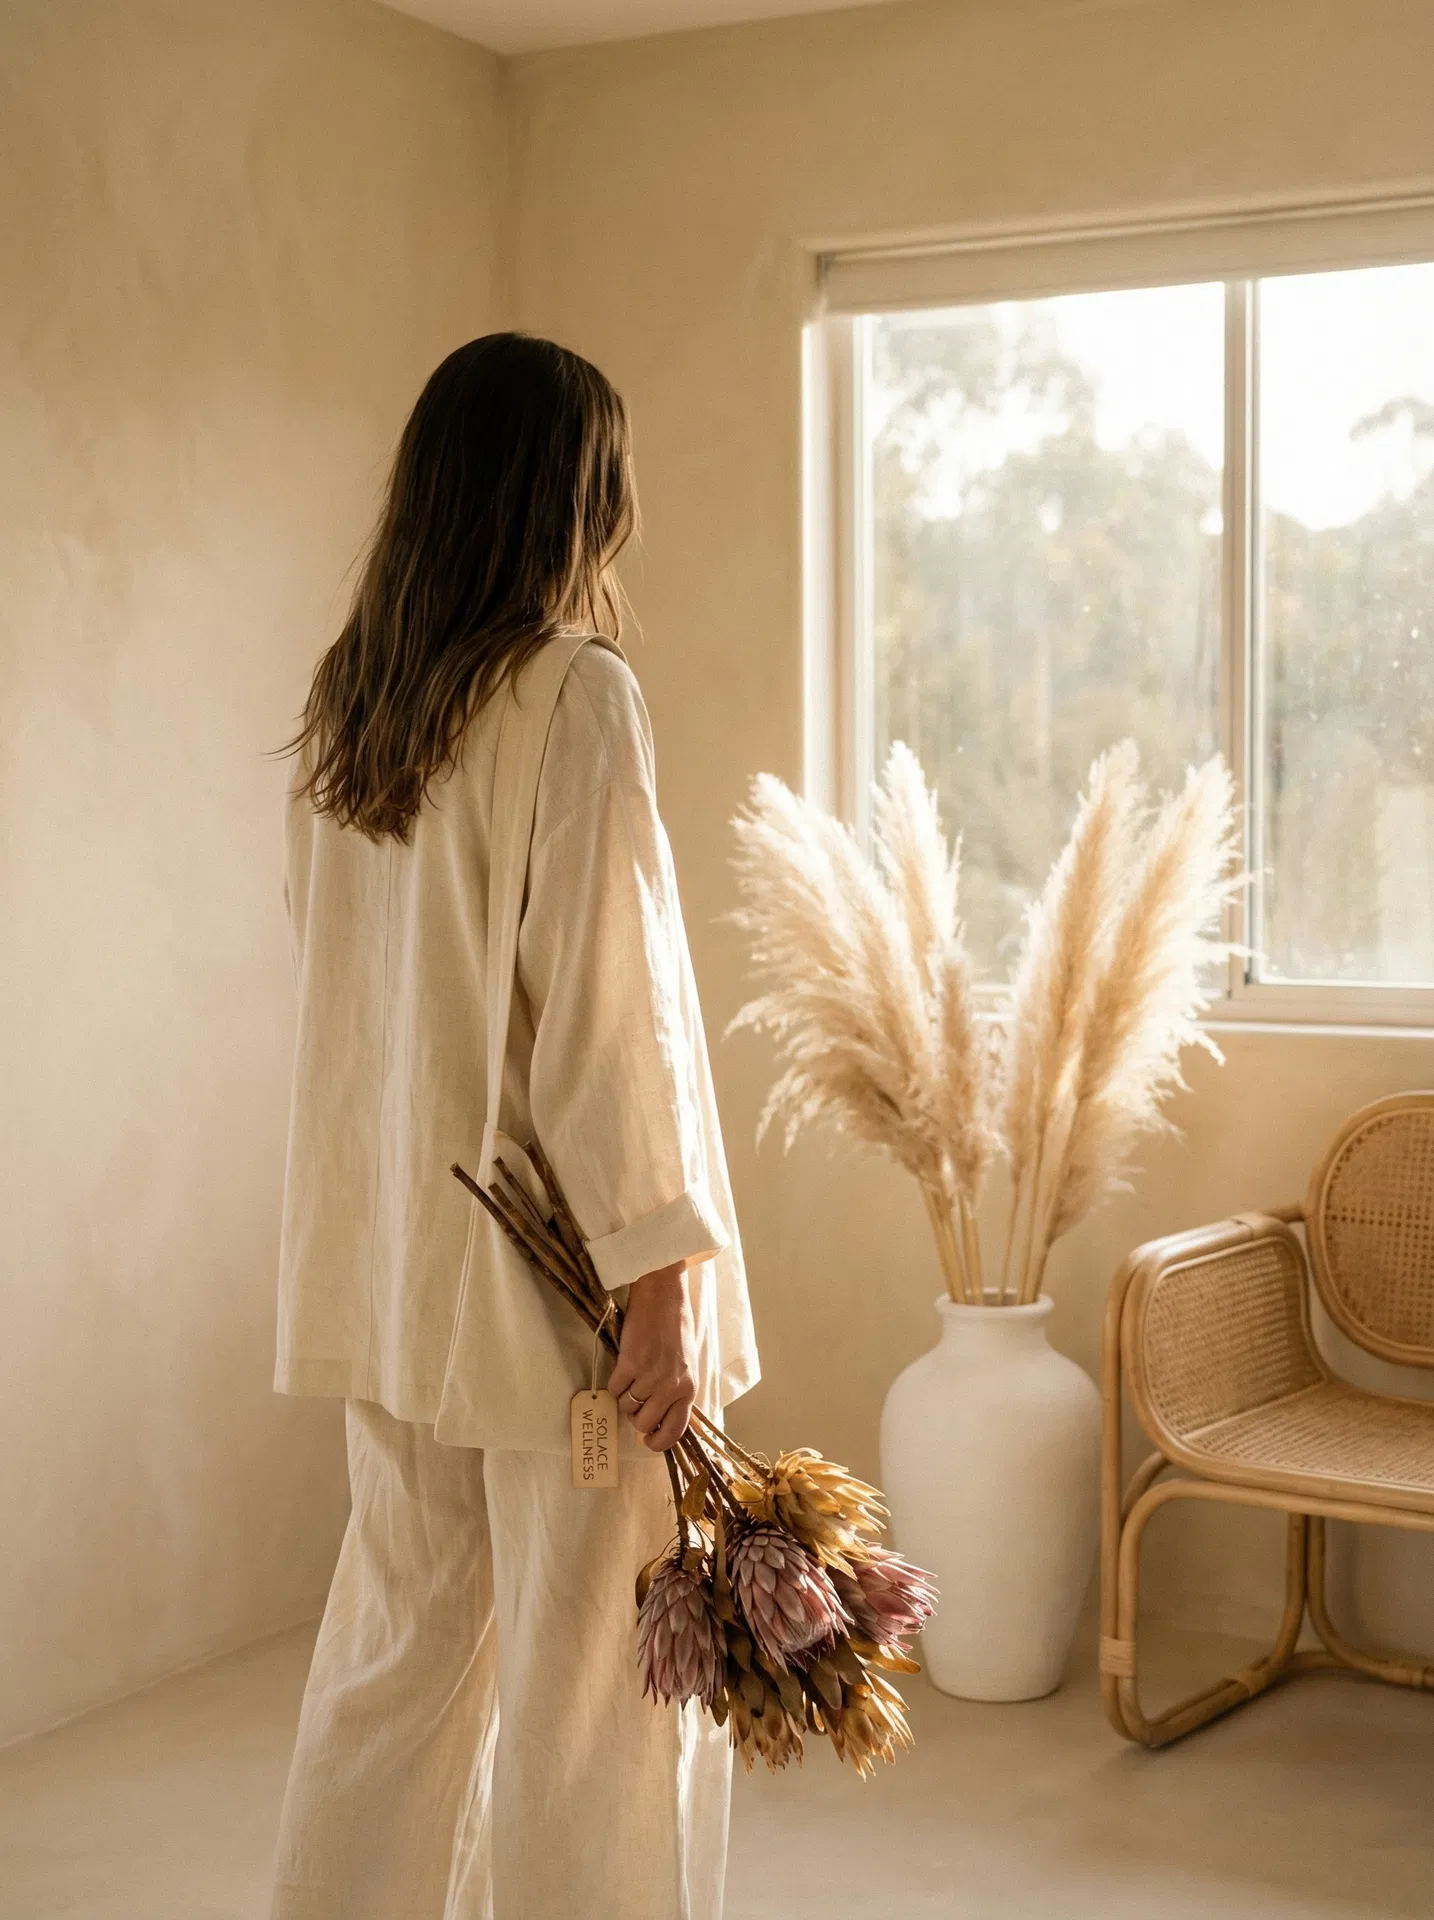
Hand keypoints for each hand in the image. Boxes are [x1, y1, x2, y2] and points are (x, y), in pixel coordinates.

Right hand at [606, 1262, 696, 1451]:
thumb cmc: (675, 1328)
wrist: (663, 1296)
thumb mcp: (686, 1365)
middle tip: (636, 1397)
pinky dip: (614, 1384)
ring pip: (627, 1406)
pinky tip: (622, 1369)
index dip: (658, 1442)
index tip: (648, 1441)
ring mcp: (650, 1375)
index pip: (675, 1431)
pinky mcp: (630, 1363)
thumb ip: (677, 1391)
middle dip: (635, 1415)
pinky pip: (614, 1389)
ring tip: (631, 1377)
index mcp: (689, 1388)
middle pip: (644, 1423)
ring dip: (624, 1397)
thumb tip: (659, 1418)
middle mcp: (672, 1386)